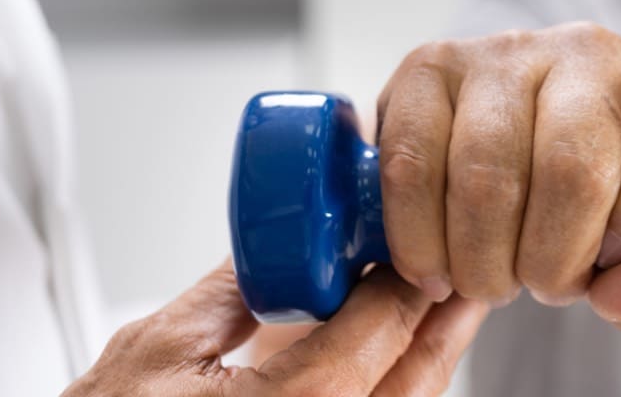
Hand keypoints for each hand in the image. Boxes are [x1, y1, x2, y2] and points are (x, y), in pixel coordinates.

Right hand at [62, 260, 487, 395]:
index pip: (381, 329)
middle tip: (462, 266)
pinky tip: (400, 355)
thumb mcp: (159, 348)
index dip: (407, 275)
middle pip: (419, 373)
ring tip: (444, 305)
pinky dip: (401, 386)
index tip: (417, 239)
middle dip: (444, 313)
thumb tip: (278, 243)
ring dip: (431, 351)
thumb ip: (234, 291)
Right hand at [377, 22, 620, 333]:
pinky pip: (412, 165)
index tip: (617, 259)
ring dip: (484, 261)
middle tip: (542, 287)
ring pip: (487, 176)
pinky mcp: (429, 69)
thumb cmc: (595, 203)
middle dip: (552, 263)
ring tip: (491, 281)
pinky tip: (437, 268)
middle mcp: (586, 55)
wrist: (521, 142)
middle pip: (573, 171)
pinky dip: (420, 238)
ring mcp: (503, 56)